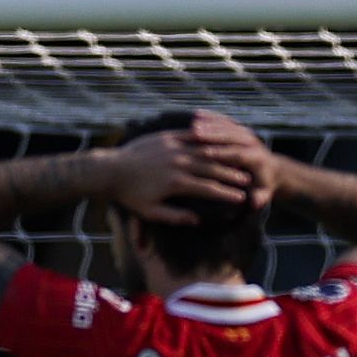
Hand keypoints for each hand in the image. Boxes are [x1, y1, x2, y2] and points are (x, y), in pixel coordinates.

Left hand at [99, 112, 273, 224]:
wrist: (109, 170)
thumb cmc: (129, 195)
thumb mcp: (150, 212)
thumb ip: (175, 217)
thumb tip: (197, 220)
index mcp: (176, 183)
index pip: (209, 189)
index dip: (227, 194)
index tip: (242, 198)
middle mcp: (177, 163)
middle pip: (212, 169)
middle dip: (231, 175)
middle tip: (247, 181)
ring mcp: (172, 148)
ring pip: (204, 151)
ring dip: (222, 157)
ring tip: (236, 162)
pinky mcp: (166, 138)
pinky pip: (190, 136)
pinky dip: (205, 140)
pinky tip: (216, 141)